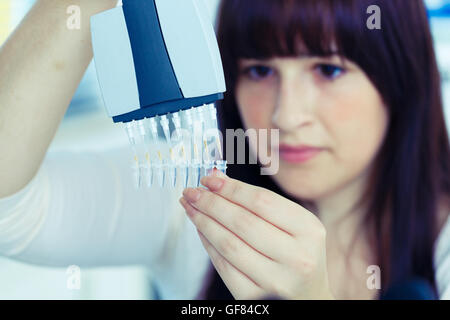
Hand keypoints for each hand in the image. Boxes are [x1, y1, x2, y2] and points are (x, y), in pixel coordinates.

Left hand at [179, 171, 333, 299]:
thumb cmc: (298, 254)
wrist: (308, 297)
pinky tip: (201, 230)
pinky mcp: (255, 297)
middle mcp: (297, 258)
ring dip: (203, 222)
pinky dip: (208, 244)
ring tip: (191, 207)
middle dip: (211, 203)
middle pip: (242, 222)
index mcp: (309, 231)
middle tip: (192, 191)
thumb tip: (217, 179)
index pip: (262, 201)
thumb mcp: (294, 225)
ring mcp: (276, 281)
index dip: (230, 188)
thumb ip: (260, 202)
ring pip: (228, 244)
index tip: (209, 178)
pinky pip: (223, 266)